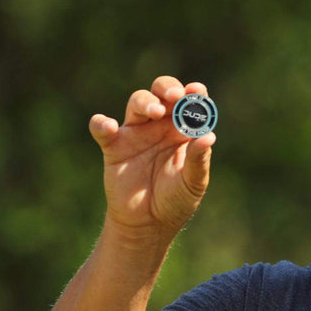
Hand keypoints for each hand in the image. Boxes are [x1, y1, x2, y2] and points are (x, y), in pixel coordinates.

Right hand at [89, 76, 215, 240]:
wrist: (149, 223)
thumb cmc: (175, 200)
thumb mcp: (193, 183)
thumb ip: (199, 160)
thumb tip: (209, 137)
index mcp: (184, 131)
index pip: (190, 104)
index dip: (193, 93)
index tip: (197, 91)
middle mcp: (161, 126)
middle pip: (162, 93)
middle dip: (168, 88)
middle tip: (175, 96)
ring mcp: (137, 134)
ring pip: (137, 103)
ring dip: (145, 102)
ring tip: (156, 112)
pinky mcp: (114, 146)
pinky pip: (102, 128)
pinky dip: (101, 123)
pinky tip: (109, 127)